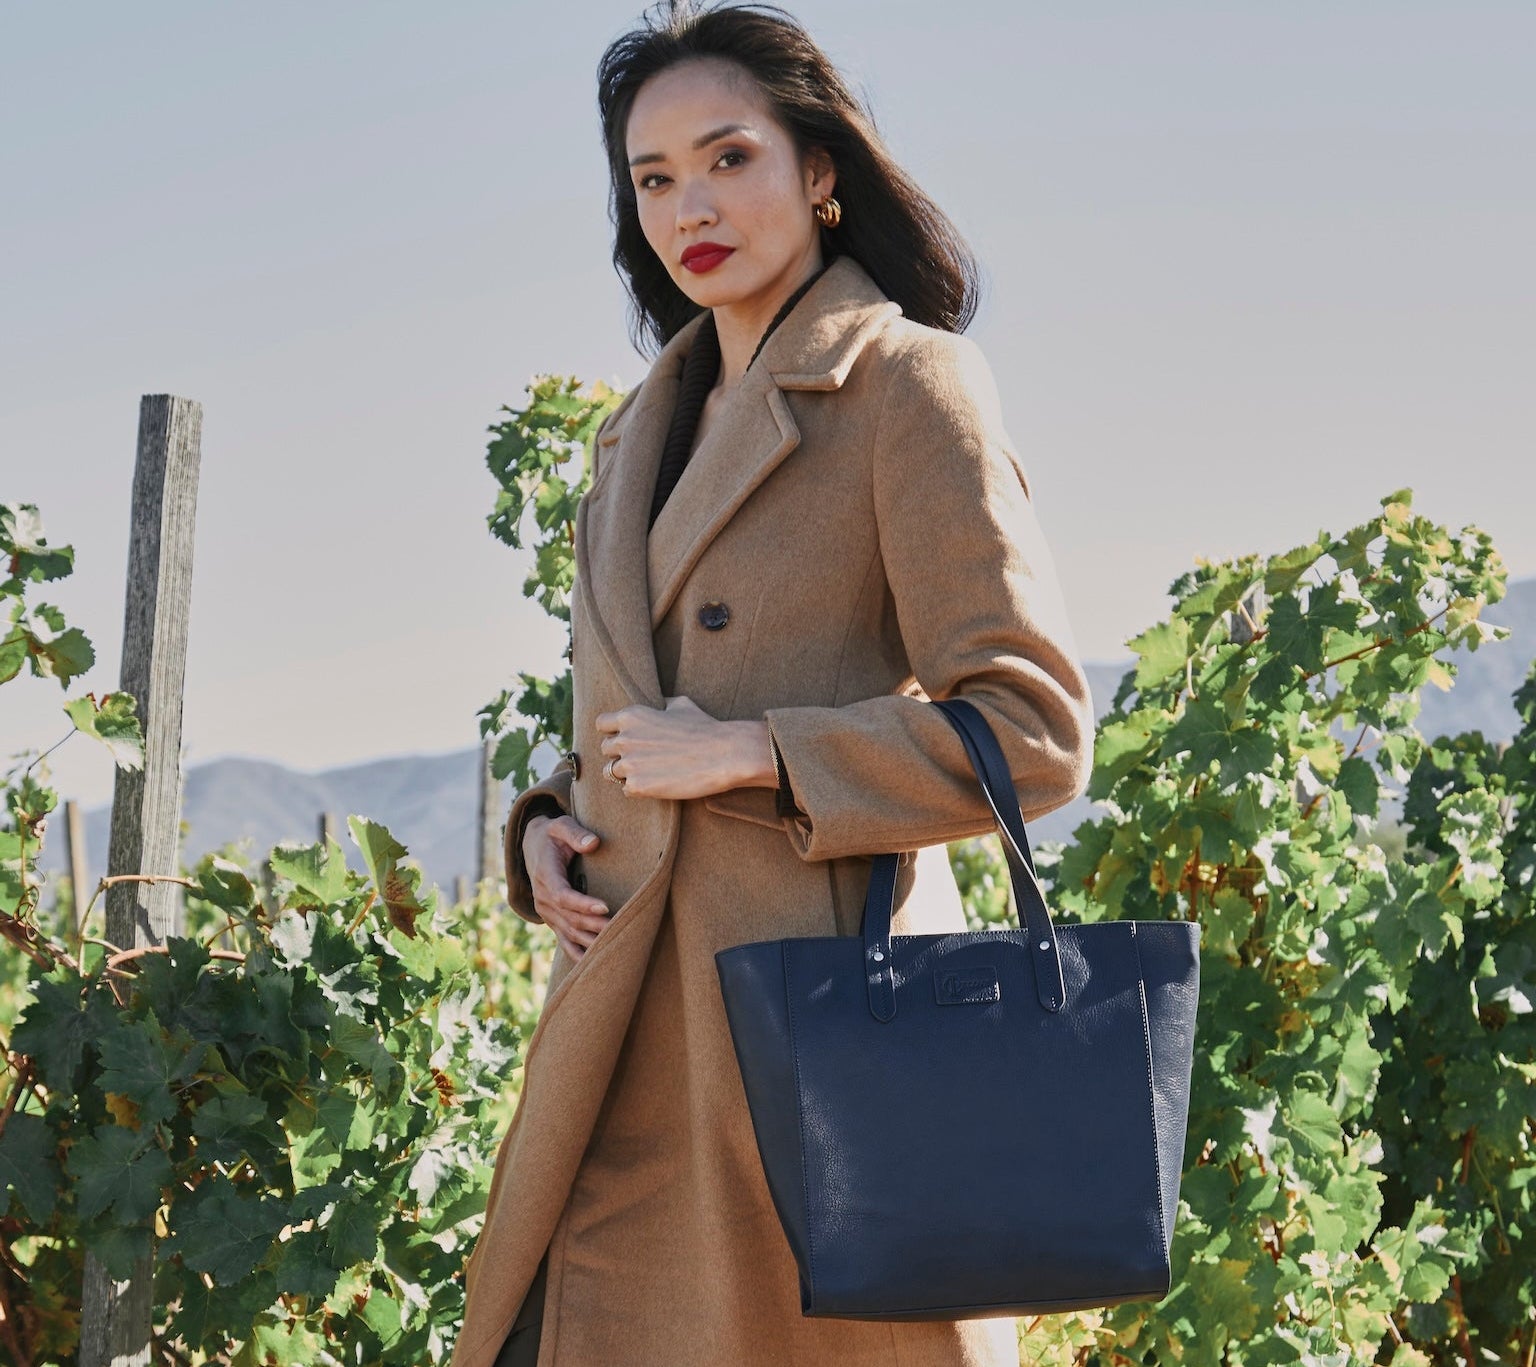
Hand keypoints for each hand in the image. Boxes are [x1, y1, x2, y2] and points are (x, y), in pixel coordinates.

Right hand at [523, 812, 610, 961]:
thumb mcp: (561, 826)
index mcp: (545, 875)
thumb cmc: (553, 835)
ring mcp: (546, 911)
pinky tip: (592, 964)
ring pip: (568, 931)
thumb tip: (593, 843)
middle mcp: (542, 897)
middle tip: (620, 929)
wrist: (532, 846)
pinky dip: (576, 952)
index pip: (563, 895)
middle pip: (569, 917)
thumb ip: (575, 834)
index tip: (604, 908)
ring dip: (590, 940)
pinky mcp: (551, 918)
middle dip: (594, 926)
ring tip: (613, 947)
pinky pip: (563, 939)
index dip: (582, 904)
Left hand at [594, 696, 775, 799]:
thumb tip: (657, 705)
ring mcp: (630, 764)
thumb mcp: (681, 704)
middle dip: (621, 753)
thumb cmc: (705, 727)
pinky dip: (639, 789)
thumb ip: (660, 705)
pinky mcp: (638, 786)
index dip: (613, 731)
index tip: (625, 738)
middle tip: (642, 758)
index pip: (602, 724)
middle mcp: (625, 739)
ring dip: (628, 773)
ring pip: (612, 772)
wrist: (724, 755)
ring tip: (650, 772)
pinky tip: (656, 784)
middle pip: (605, 749)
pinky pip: (626, 789)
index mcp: (632, 716)